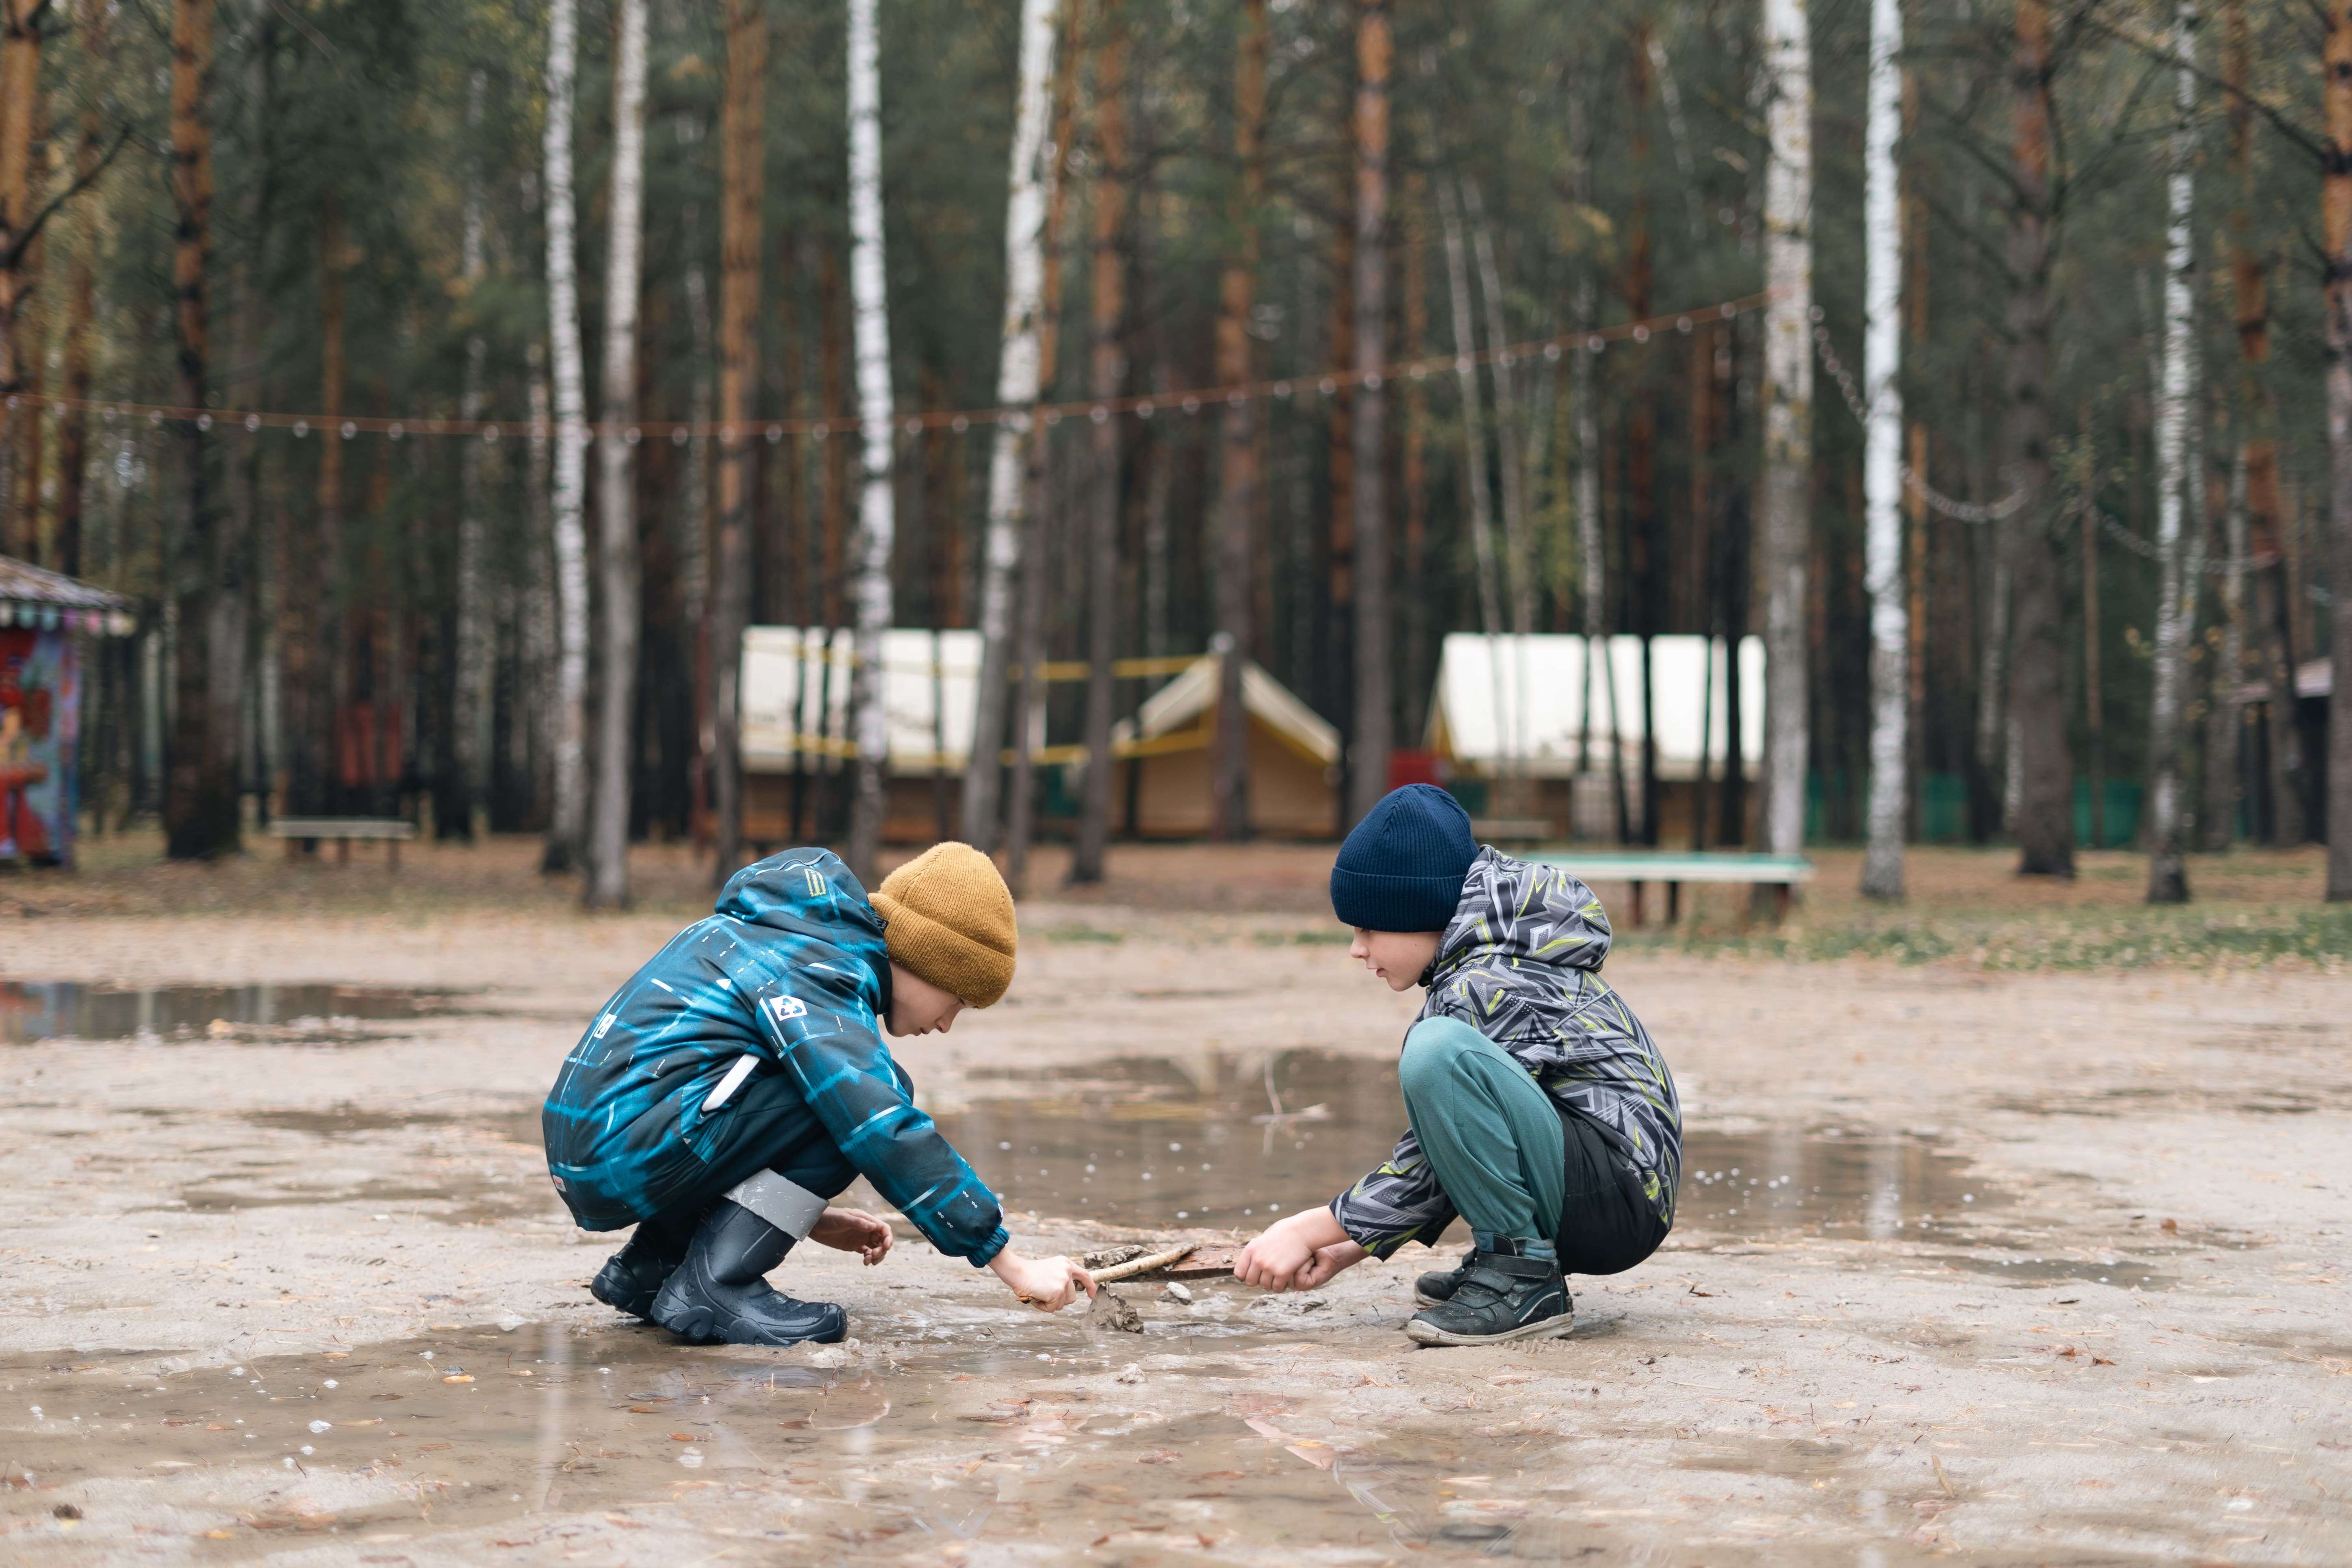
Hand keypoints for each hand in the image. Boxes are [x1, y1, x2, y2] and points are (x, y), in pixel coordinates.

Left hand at [809, 1207, 893, 1265]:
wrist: (814, 1224)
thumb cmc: (828, 1217)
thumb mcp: (842, 1219)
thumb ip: (858, 1223)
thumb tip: (873, 1226)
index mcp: (865, 1220)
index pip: (883, 1228)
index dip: (888, 1237)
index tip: (886, 1247)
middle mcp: (865, 1229)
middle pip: (882, 1240)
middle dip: (882, 1249)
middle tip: (874, 1256)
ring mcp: (860, 1238)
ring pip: (876, 1248)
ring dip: (877, 1256)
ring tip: (870, 1262)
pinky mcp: (853, 1246)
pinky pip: (866, 1253)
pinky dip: (868, 1258)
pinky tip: (865, 1263)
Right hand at [987, 1250, 1096, 1311]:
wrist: (1017, 1271)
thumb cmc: (1028, 1273)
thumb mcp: (1049, 1270)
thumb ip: (1060, 1278)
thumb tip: (1066, 1296)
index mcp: (1065, 1263)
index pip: (1084, 1275)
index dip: (1090, 1287)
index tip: (1092, 1296)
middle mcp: (1067, 1271)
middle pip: (1071, 1297)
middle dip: (1059, 1300)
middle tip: (1044, 1294)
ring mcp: (1063, 1281)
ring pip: (1062, 1303)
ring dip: (1050, 1303)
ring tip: (1039, 1294)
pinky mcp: (1057, 1292)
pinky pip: (1052, 1308)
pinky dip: (1043, 1306)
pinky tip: (1036, 1298)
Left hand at [1235, 1207, 1355, 1291]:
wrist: (1303, 1231)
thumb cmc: (1287, 1231)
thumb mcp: (1266, 1236)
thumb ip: (1258, 1248)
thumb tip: (1252, 1258)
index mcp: (1251, 1249)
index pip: (1239, 1272)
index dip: (1245, 1276)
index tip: (1253, 1275)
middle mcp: (1257, 1259)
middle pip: (1250, 1282)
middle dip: (1258, 1281)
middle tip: (1267, 1277)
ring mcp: (1269, 1267)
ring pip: (1264, 1286)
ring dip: (1271, 1284)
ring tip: (1278, 1278)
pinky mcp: (1282, 1273)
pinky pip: (1276, 1288)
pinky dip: (1280, 1287)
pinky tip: (1285, 1281)